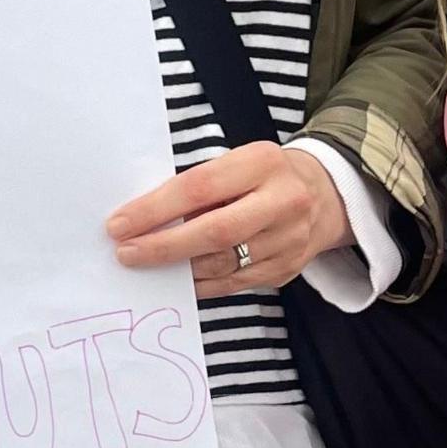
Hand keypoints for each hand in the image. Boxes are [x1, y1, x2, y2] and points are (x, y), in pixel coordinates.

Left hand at [107, 143, 349, 299]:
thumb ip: (201, 186)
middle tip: (125, 254)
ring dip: (177, 269)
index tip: (118, 224)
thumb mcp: (239, 163)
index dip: (155, 209)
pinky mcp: (287, 269)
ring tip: (145, 266)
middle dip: (163, 246)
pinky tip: (177, 280)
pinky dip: (200, 285)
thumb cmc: (265, 175)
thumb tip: (143, 218)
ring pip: (223, 264)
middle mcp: (282, 201)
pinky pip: (234, 284)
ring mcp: (289, 239)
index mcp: (262, 163)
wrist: (327, 195)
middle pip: (214, 232)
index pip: (200, 187)